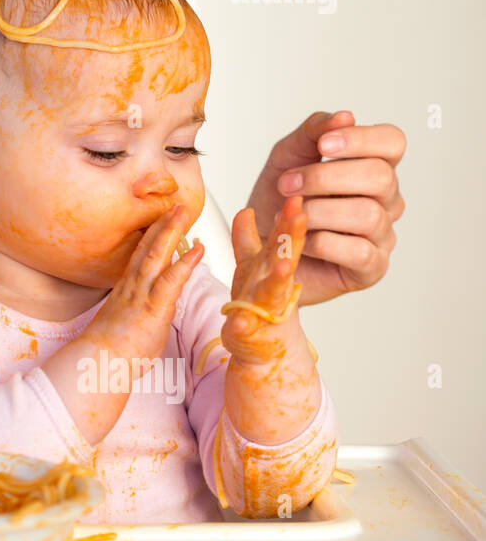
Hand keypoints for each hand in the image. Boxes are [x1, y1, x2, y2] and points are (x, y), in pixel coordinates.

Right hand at [92, 204, 205, 374]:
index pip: (139, 258)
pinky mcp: (153, 306)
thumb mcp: (120, 330)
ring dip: (172, 232)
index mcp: (124, 291)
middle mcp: (131, 286)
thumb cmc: (107, 355)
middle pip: (147, 248)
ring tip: (184, 212)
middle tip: (174, 206)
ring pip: (157, 255)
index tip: (160, 222)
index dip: (150, 238)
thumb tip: (140, 322)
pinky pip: (172, 280)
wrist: (97, 363)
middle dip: (162, 225)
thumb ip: (133, 320)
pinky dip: (186, 262)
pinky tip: (198, 249)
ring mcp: (141, 294)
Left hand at [221, 196, 307, 366]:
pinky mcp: (250, 333)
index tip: (298, 192)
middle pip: (288, 256)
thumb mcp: (253, 267)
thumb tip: (245, 211)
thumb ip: (248, 240)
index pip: (286, 235)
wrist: (265, 349)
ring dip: (278, 277)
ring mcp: (267, 309)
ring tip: (281, 266)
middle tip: (300, 213)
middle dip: (292, 236)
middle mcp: (277, 284)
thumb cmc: (260, 302)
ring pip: (275, 290)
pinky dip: (243, 324)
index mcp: (274, 265)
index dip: (291, 215)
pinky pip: (247, 327)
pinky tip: (240, 321)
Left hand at [245, 110, 404, 305]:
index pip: (392, 142)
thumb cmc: (280, 199)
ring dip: (317, 211)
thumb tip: (345, 116)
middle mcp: (386, 199)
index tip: (324, 145)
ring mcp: (382, 235)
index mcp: (373, 166)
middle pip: (380, 176)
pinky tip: (301, 239)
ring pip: (367, 214)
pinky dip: (320, 242)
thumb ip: (314, 132)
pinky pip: (358, 251)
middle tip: (287, 185)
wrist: (259, 243)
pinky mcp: (371, 267)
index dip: (361, 139)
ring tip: (290, 214)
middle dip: (324, 177)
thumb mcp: (287, 156)